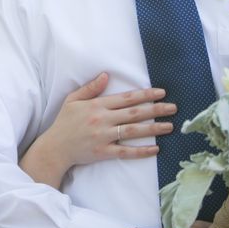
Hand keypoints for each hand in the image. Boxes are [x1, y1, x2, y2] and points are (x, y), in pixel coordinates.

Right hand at [44, 72, 175, 169]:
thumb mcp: (73, 100)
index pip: (126, 98)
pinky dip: (141, 151)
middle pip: (134, 113)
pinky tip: (155, 148)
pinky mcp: (103, 152)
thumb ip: (90, 88)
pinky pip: (125, 152)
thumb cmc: (64, 122)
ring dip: (153, 128)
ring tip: (170, 126)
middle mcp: (103, 119)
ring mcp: (103, 136)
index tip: (161, 92)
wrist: (55, 147)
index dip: (145, 95)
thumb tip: (106, 75)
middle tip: (173, 107)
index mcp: (97, 105)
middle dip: (156, 109)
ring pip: (133, 131)